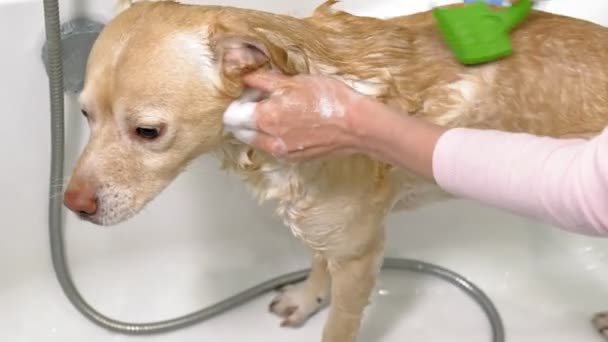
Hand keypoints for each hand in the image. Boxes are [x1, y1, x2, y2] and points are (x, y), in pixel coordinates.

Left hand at [223, 71, 364, 159]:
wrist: (356, 125)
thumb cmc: (328, 99)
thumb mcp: (294, 81)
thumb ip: (264, 82)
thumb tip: (245, 79)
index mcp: (266, 118)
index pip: (231, 116)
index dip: (236, 102)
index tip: (247, 94)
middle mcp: (269, 140)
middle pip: (238, 132)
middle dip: (242, 118)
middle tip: (260, 103)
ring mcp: (282, 152)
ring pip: (256, 142)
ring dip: (258, 129)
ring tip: (278, 114)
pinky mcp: (294, 159)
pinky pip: (274, 149)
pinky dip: (274, 138)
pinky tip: (292, 125)